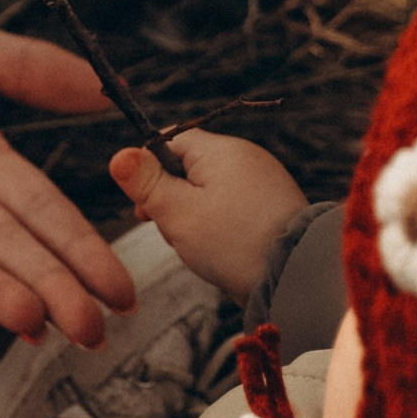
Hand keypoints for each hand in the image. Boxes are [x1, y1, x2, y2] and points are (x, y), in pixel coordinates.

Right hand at [108, 129, 305, 302]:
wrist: (297, 277)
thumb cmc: (234, 244)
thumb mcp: (178, 213)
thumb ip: (146, 183)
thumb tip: (120, 155)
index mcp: (222, 150)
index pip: (171, 140)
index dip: (149, 168)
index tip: (145, 204)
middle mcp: (246, 158)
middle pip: (189, 168)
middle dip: (173, 200)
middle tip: (175, 232)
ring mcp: (263, 183)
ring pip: (210, 192)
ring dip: (195, 218)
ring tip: (202, 247)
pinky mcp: (273, 208)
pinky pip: (233, 209)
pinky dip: (220, 228)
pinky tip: (222, 252)